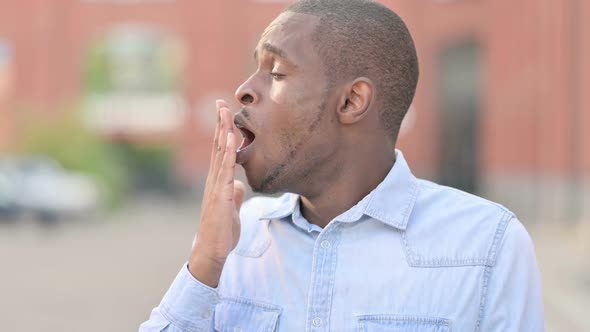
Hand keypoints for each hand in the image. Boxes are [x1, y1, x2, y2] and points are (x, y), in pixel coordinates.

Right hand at [189, 100, 245, 287]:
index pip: (221, 151)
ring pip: (220, 152)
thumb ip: (235, 194)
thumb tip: (240, 184)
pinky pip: (226, 169)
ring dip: (223, 130)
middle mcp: (215, 179)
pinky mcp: (220, 194)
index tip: (225, 113)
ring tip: (224, 111)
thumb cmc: (221, 231)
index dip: (223, 131)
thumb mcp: (232, 208)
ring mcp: (216, 185)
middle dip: (220, 123)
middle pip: (218, 145)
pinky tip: (231, 137)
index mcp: (218, 181)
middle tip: (221, 102)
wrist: (212, 250)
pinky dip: (229, 152)